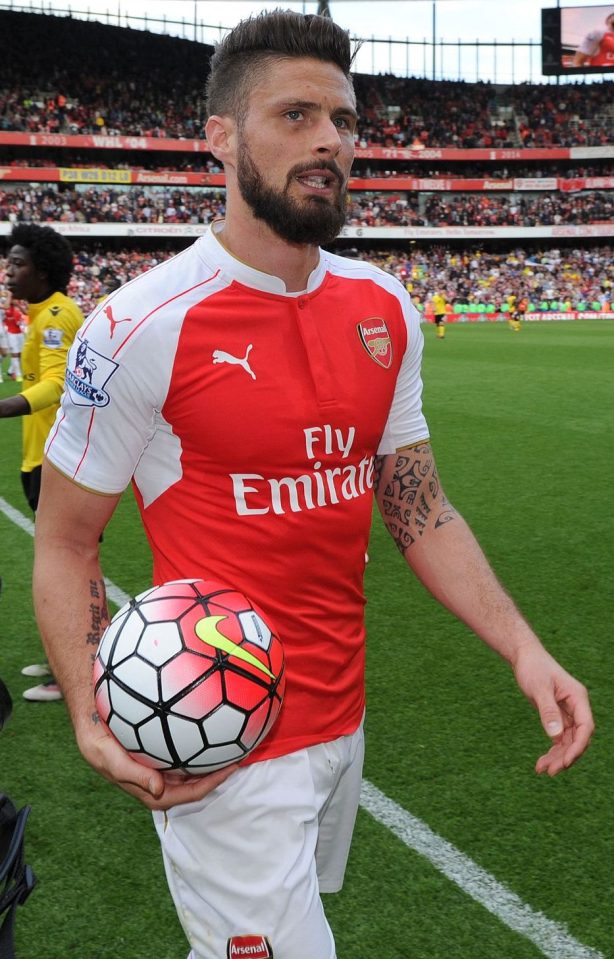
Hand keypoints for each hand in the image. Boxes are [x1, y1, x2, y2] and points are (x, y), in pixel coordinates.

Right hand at [79, 722, 237, 808]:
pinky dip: (198, 744)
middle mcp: (156, 778)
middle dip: (216, 776)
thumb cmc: (95, 736)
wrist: (89, 714)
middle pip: (193, 785)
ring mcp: (158, 763)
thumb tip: (159, 789)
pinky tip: (212, 725)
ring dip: (210, 761)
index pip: (184, 795)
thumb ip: (131, 773)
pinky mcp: (158, 748)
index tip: (229, 770)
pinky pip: (183, 750)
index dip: (208, 786)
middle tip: (239, 758)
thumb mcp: (105, 755)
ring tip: (233, 745)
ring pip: (190, 769)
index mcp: (146, 787)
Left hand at [512, 642, 593, 775]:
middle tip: (550, 771)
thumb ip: (548, 711)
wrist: (525, 657)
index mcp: (578, 698)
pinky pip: (559, 738)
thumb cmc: (533, 668)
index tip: (565, 761)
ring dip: (557, 757)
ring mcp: (568, 713)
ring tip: (541, 770)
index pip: (586, 727)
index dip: (578, 746)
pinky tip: (540, 763)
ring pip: (568, 741)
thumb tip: (555, 736)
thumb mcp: (538, 688)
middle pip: (578, 738)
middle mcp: (577, 707)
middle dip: (566, 756)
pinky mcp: (558, 716)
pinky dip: (551, 751)